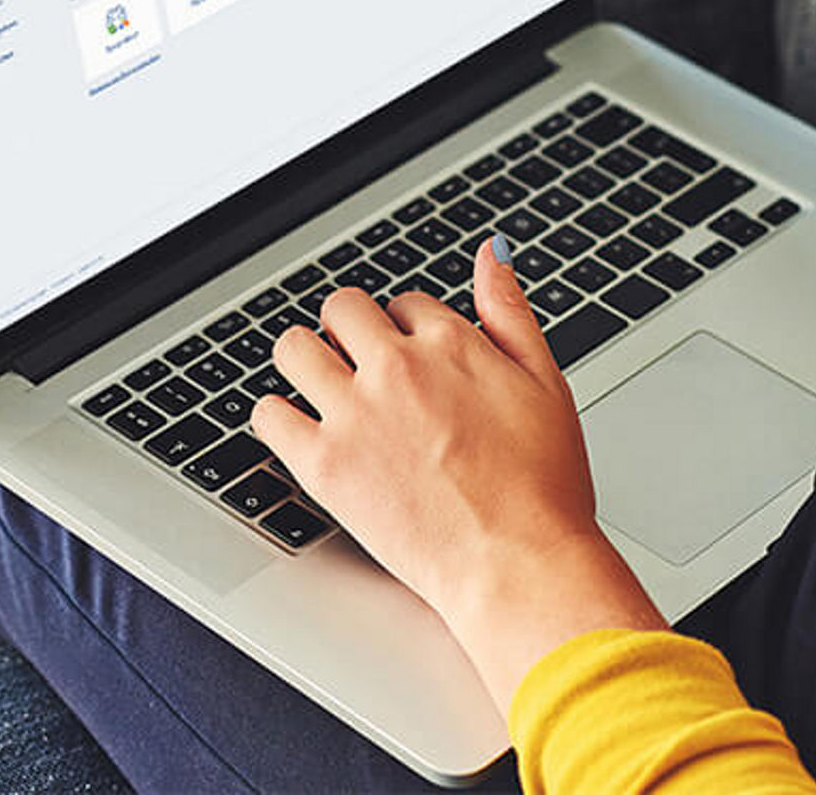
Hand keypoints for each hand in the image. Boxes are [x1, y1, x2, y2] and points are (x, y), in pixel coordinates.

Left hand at [253, 237, 662, 710]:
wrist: (519, 565)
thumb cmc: (543, 488)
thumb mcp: (546, 382)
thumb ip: (511, 311)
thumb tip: (494, 251)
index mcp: (450, 343)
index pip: (403, 302)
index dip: (406, 328)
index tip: (411, 356)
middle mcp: (397, 367)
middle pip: (342, 308)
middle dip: (350, 329)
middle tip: (360, 365)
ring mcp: (355, 414)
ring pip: (295, 347)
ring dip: (305, 357)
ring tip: (319, 384)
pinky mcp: (324, 465)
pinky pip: (269, 414)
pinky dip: (276, 415)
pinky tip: (297, 427)